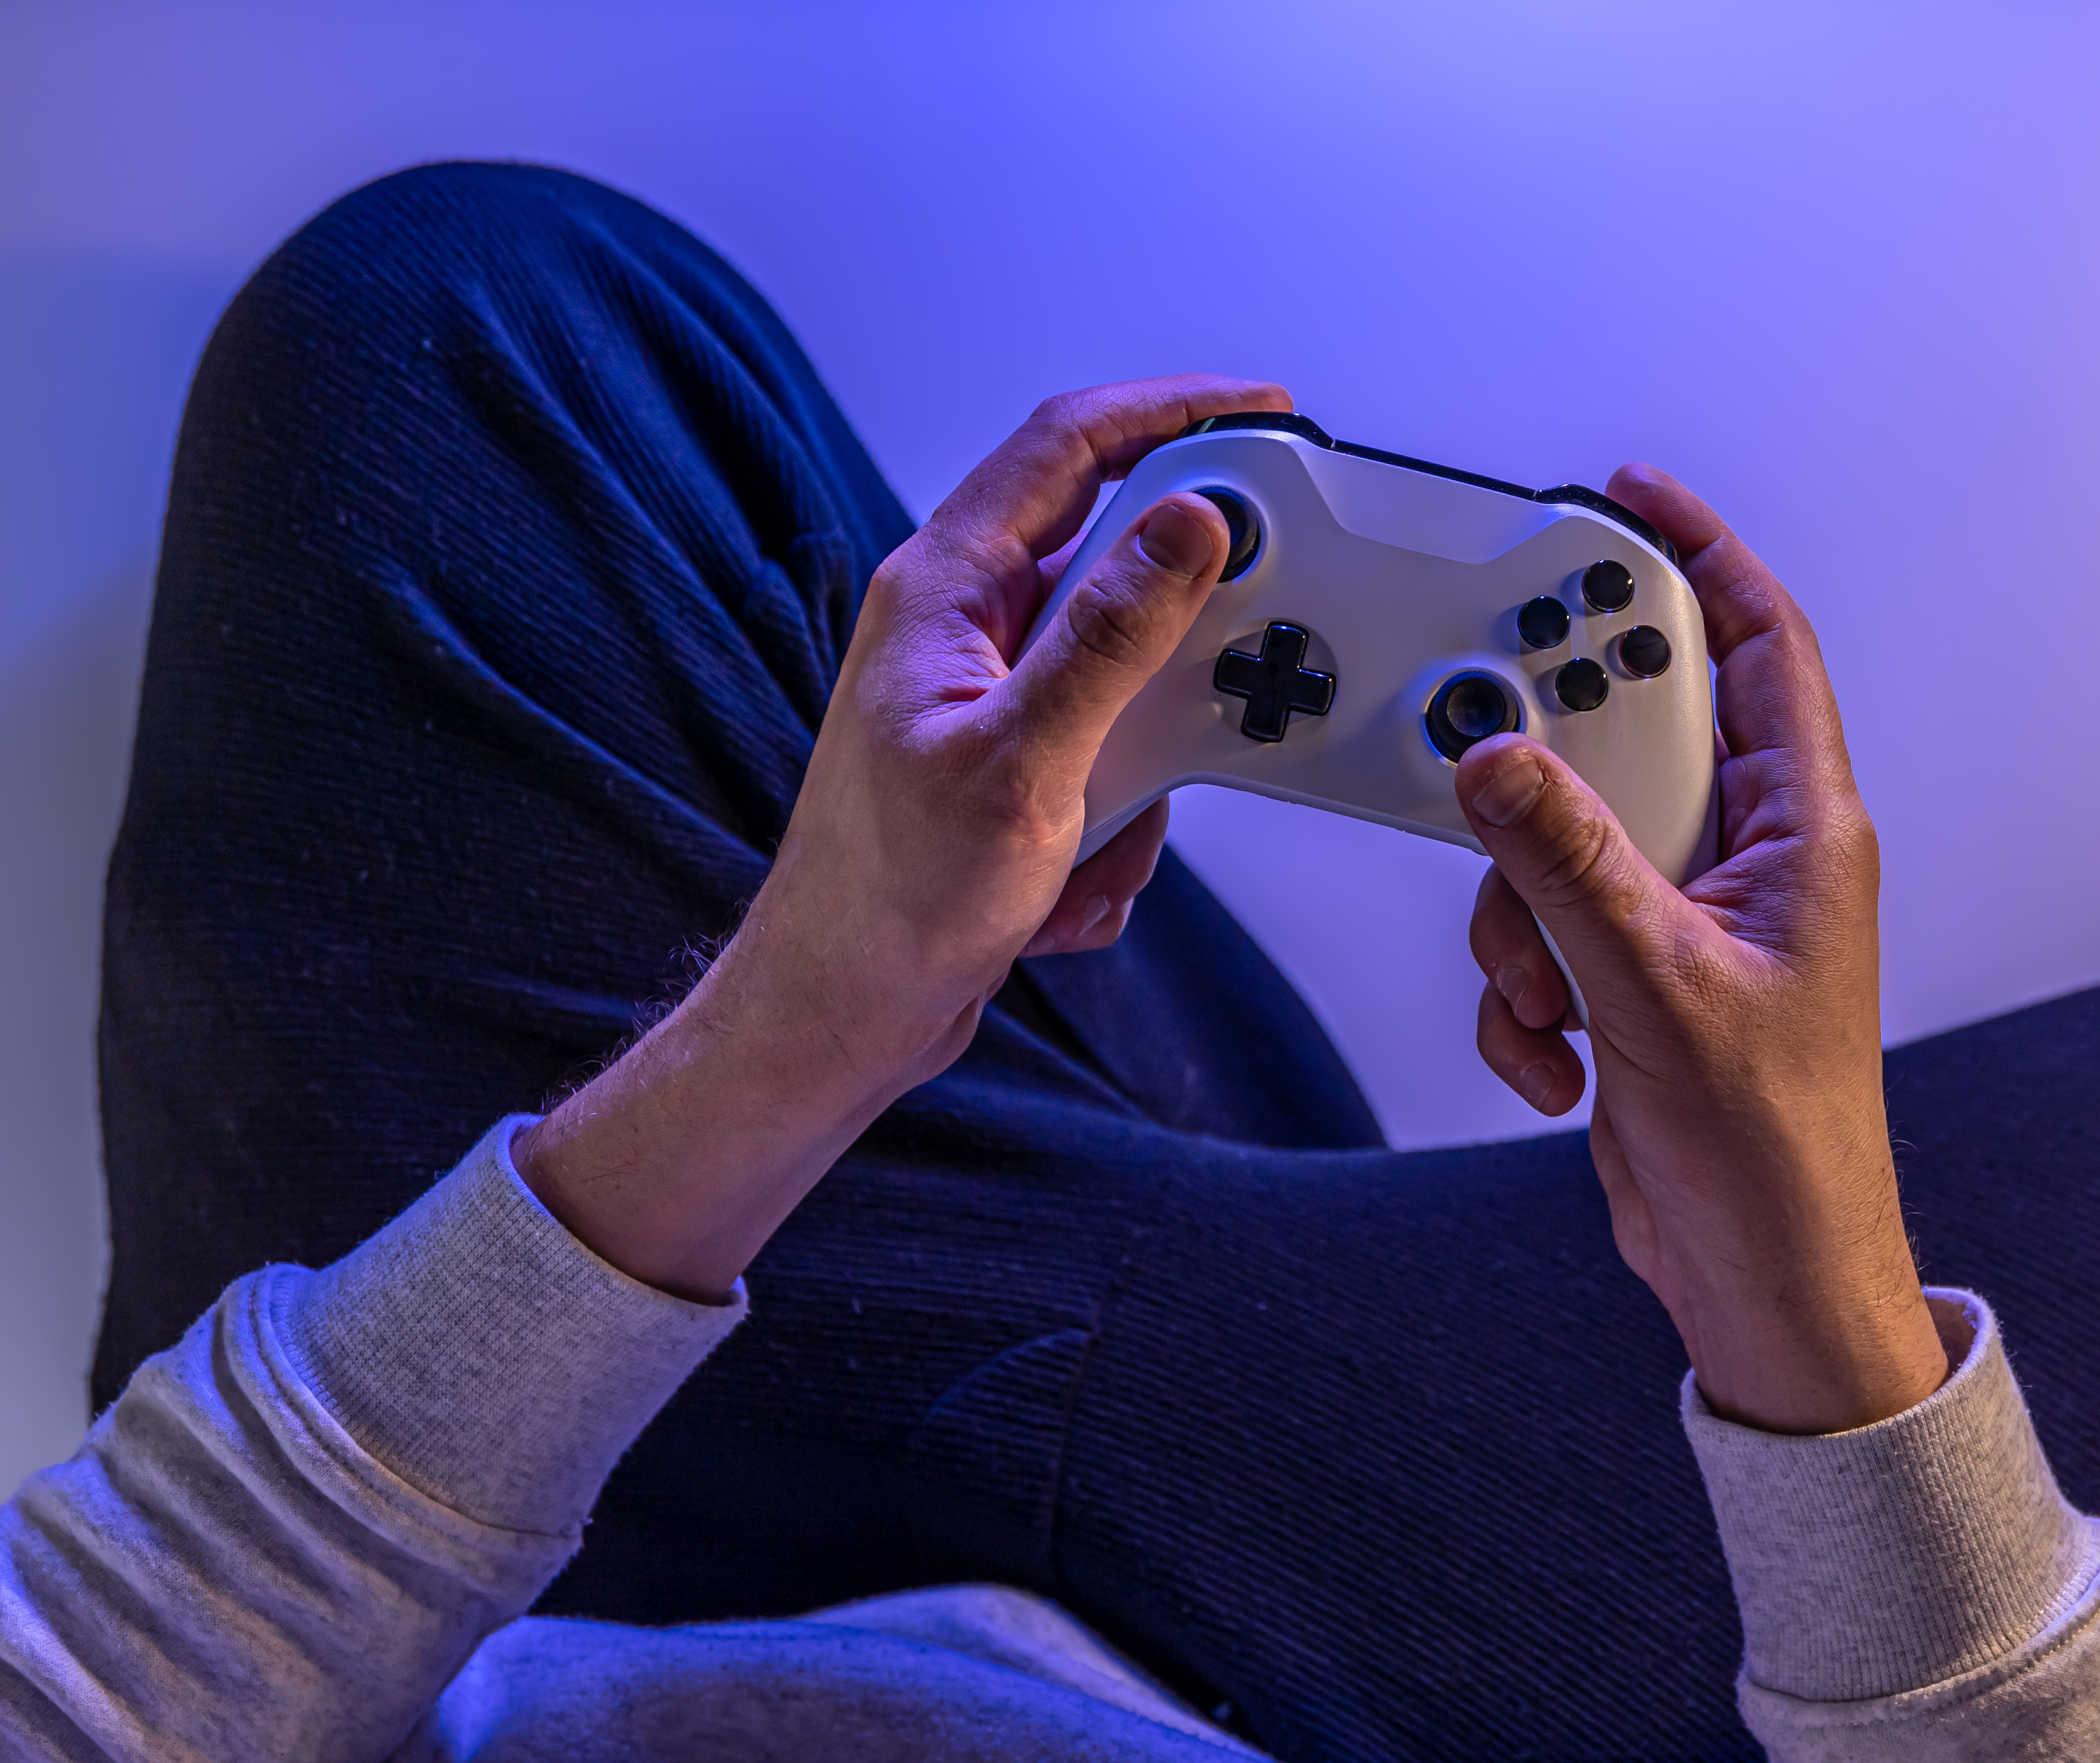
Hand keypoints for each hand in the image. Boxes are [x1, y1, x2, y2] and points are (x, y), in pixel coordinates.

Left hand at [517, 375, 1286, 1298]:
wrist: (839, 1016)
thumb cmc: (891, 900)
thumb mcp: (1027, 761)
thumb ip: (1115, 635)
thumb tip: (1188, 523)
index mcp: (943, 590)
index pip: (1068, 446)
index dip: (1170, 409)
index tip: (1260, 410)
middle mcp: (960, 626)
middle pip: (1112, 565)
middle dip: (1176, 645)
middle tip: (1227, 677)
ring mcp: (984, 696)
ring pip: (1124, 685)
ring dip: (1137, 774)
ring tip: (1090, 843)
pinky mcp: (1009, 764)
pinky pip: (1108, 765)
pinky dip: (1109, 830)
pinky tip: (1058, 888)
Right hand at [1456, 467, 1950, 1433]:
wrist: (1765, 1280)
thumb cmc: (1773, 1151)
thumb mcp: (1657, 992)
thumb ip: (1568, 866)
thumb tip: (1496, 758)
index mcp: (1802, 834)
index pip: (1760, 648)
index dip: (1700, 559)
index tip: (1624, 496)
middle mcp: (1750, 860)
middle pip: (1634, 738)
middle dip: (1552, 777)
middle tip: (1491, 755)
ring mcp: (1688, 921)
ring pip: (1563, 845)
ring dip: (1524, 924)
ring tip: (1552, 1002)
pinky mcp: (1634, 981)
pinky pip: (1542, 936)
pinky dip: (1526, 998)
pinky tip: (1557, 1065)